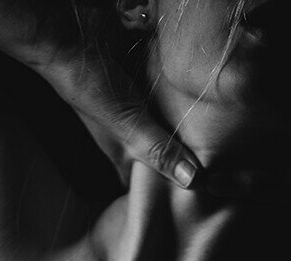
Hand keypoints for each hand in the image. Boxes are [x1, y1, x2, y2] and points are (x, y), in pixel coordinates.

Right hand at [28, 3, 199, 188]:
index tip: (191, 197)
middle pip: (160, 149)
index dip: (159, 191)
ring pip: (166, 118)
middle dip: (183, 155)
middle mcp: (129, 128)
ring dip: (186, 121)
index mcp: (122, 149)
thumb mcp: (128, 124)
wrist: (72, 33)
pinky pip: (166, 87)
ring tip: (218, 131)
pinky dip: (180, 90)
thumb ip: (159, 149)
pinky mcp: (142, 74)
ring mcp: (136, 101)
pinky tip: (202, 94)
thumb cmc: (89, 85)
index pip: (140, 182)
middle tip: (217, 163)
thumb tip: (191, 180)